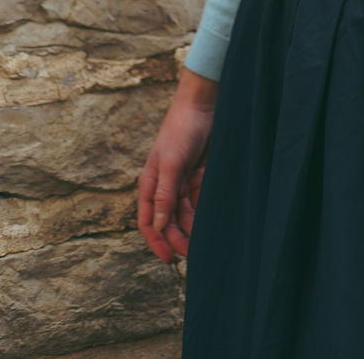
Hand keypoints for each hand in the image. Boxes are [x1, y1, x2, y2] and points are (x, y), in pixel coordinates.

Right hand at [136, 66, 217, 263]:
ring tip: (207, 240)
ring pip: (186, 213)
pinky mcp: (199, 175)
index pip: (148, 222)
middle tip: (195, 254)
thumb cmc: (182, 130)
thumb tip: (158, 225)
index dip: (157, 242)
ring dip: (194, 226)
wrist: (204, 104)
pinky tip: (214, 219)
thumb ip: (164, 194)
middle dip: (179, 238)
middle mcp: (164, 186)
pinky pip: (200, 200)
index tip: (170, 260)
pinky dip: (205, 210)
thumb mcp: (171, 163)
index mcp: (150, 184)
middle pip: (168, 222)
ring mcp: (182, 181)